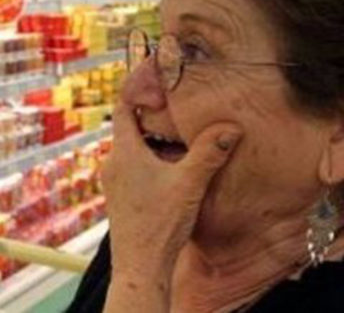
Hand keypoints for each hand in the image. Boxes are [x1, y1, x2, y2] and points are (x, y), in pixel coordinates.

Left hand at [103, 104, 242, 278]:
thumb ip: (209, 152)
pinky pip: (135, 168)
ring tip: (182, 137)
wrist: (140, 267)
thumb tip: (230, 127)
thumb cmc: (159, 225)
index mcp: (124, 152)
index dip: (137, 89)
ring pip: (135, 149)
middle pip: (131, 127)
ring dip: (156, 141)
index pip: (124, 107)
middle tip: (178, 106)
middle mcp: (113, 163)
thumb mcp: (190, 183)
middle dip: (154, 116)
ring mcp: (114, 181)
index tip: (154, 78)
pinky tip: (175, 170)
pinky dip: (153, 160)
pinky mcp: (120, 197)